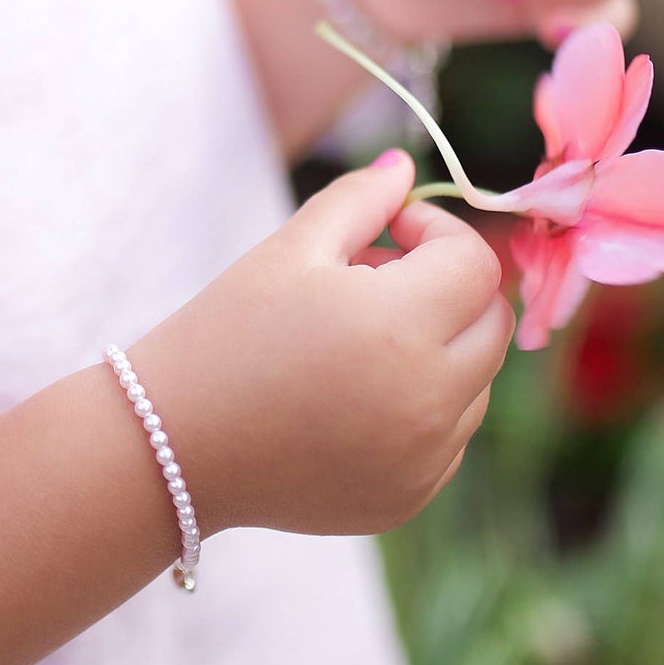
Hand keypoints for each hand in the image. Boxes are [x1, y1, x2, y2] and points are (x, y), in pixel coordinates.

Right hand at [129, 151, 514, 537]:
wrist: (171, 446)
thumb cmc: (224, 334)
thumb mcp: (287, 250)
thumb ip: (359, 200)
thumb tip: (406, 166)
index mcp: (400, 327)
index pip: (476, 263)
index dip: (436, 231)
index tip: (387, 231)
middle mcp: (429, 400)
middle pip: (493, 322)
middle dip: (448, 287)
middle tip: (371, 280)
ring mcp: (424, 459)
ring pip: (477, 381)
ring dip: (438, 346)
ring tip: (353, 339)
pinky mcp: (410, 498)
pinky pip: (449, 436)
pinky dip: (422, 404)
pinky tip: (350, 394)